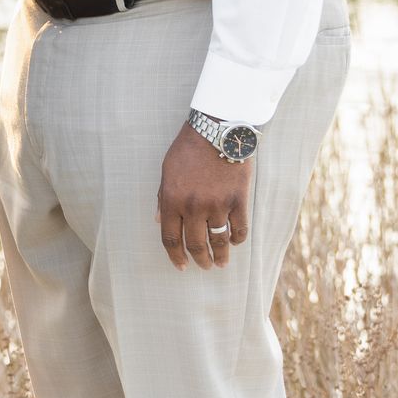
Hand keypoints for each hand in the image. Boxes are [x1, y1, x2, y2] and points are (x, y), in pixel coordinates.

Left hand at [156, 124, 251, 270]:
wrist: (216, 131)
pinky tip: (234, 243)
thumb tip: (157, 220)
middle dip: (199, 259)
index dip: (175, 256)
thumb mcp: (167, 171)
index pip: (171, 238)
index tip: (181, 266)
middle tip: (204, 266)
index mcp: (171, 200)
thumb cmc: (188, 149)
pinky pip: (239, 229)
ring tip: (220, 263)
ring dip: (220, 256)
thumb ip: (162, 197)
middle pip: (195, 244)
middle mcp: (193, 206)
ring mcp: (217, 205)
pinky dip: (237, 240)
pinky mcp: (238, 201)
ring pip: (218, 241)